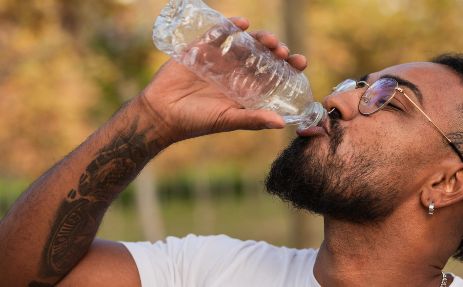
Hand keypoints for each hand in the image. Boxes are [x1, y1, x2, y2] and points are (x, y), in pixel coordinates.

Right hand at [136, 17, 307, 143]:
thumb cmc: (196, 122)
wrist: (160, 115)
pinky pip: (217, 33)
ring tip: (268, 40)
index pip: (274, 75)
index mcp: (246, 90)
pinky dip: (229, 26)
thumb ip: (253, 120)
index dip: (289, 67)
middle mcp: (236, 73)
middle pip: (263, 56)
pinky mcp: (201, 49)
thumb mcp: (227, 120)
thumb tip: (281, 123)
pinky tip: (242, 24)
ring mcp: (219, 60)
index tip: (301, 62)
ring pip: (245, 43)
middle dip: (276, 50)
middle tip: (283, 51)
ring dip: (259, 38)